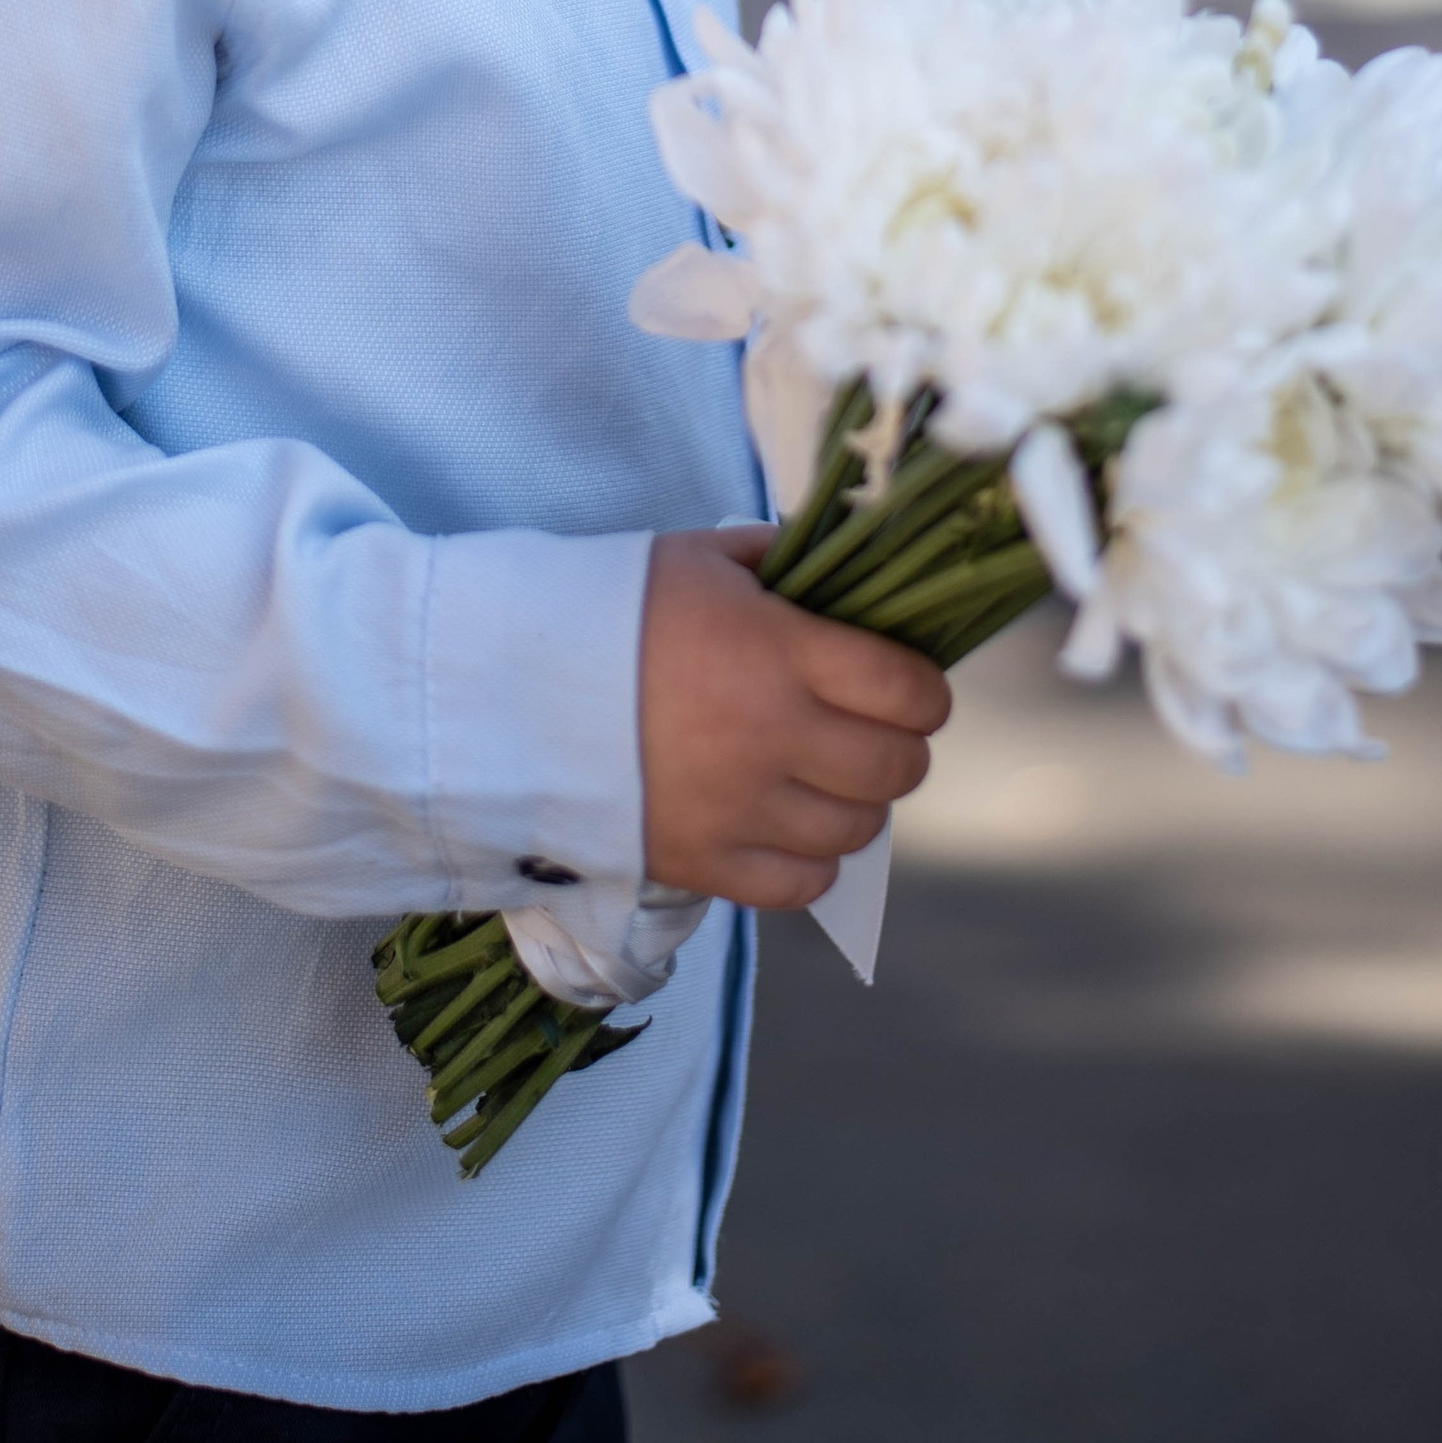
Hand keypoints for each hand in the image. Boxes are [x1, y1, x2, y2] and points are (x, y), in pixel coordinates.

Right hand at [638, 524, 950, 910]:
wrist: (517, 685)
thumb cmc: (613, 609)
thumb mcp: (701, 558)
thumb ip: (779, 562)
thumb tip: (835, 576)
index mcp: (781, 651)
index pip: (908, 689)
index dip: (924, 690)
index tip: (910, 686)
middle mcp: (775, 736)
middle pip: (897, 766)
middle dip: (901, 746)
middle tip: (874, 730)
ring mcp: (742, 809)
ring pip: (856, 829)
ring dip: (856, 802)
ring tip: (827, 776)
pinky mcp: (707, 862)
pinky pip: (801, 884)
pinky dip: (811, 860)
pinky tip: (790, 825)